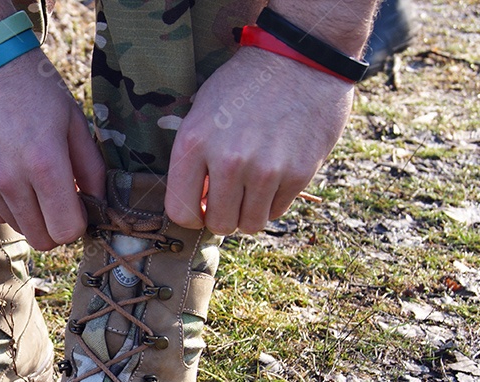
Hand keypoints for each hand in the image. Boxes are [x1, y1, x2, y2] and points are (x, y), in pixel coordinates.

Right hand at [0, 51, 106, 250]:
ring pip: (18, 228)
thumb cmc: (35, 87)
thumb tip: (98, 204)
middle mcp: (12, 180)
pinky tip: (14, 176)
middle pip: (41, 239)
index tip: (81, 205)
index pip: (67, 230)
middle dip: (57, 226)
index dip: (79, 223)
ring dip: (33, 215)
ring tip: (36, 183)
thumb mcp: (74, 121)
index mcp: (45, 164)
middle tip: (61, 200)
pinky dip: (10, 205)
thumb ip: (91, 168)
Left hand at [165, 47, 355, 234]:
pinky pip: (278, 211)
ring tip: (252, 187)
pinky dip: (275, 200)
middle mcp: (228, 160)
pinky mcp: (298, 173)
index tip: (202, 205)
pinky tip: (276, 173)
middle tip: (231, 197)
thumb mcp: (202, 112)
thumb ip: (194, 159)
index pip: (180, 213)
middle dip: (222, 216)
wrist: (299, 58)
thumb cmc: (244, 86)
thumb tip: (197, 205)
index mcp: (194, 144)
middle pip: (218, 224)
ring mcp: (265, 169)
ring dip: (249, 212)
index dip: (191, 215)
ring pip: (250, 225)